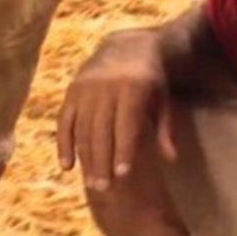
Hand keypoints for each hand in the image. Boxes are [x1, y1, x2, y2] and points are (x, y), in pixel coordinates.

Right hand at [57, 29, 178, 190]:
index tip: (122, 175)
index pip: (125, 125)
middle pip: (101, 130)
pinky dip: (64, 143)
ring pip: (82, 128)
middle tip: (103, 189)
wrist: (127, 47)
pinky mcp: (72, 90)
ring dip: (85, 158)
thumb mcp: (163, 98)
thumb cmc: (150, 79)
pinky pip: (65, 120)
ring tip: (91, 183)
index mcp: (131, 88)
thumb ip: (166, 128)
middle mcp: (105, 87)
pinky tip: (67, 165)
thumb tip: (172, 159)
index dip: (123, 150)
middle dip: (102, 161)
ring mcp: (86, 88)